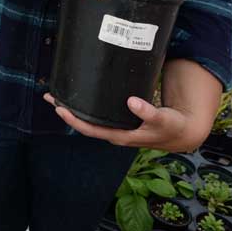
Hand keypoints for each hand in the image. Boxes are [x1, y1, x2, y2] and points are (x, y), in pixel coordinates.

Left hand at [44, 93, 209, 152]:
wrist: (181, 132)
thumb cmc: (170, 126)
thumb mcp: (162, 120)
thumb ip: (148, 112)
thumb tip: (131, 102)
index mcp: (120, 135)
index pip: (91, 129)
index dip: (74, 119)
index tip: (60, 108)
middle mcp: (114, 133)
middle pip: (84, 124)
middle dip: (67, 112)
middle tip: (50, 96)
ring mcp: (116, 127)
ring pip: (90, 119)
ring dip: (74, 109)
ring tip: (59, 95)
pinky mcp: (120, 120)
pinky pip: (99, 114)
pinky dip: (87, 106)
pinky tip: (81, 96)